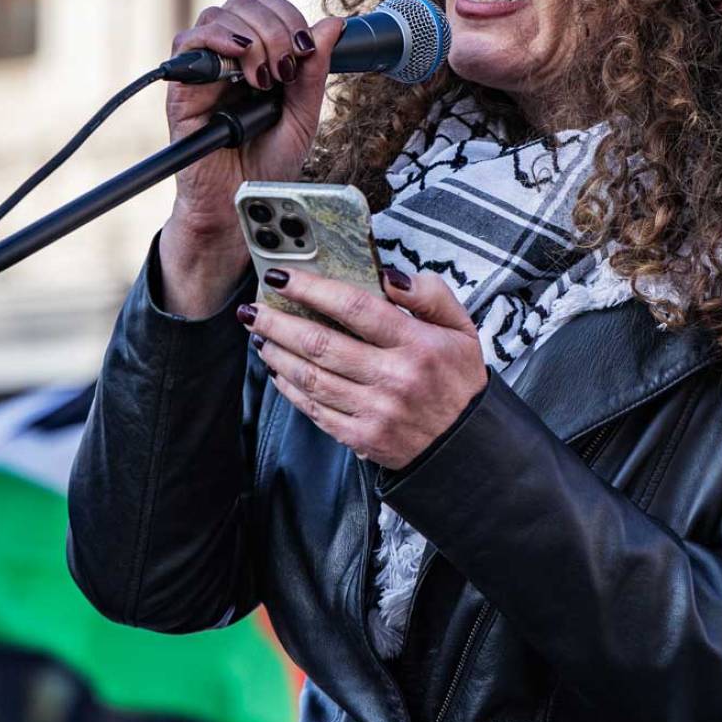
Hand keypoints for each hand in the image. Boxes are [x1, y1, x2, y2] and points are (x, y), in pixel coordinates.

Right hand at [158, 0, 344, 316]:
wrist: (240, 205)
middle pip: (244, 4)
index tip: (305, 50)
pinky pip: (188, 43)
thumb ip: (314, 72)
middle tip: (286, 68)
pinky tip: (240, 60)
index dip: (289, 16)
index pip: (268, 8)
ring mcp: (204, 70)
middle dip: (275, 27)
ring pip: (218, 16)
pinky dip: (217, 40)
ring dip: (252, 37)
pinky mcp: (182, 89)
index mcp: (259, 58)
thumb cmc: (268, 167)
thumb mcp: (303, 117)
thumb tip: (334, 24)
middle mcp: (229, 58)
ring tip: (265, 78)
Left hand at [236, 266, 488, 470]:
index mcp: (418, 344)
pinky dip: (290, 389)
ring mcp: (376, 411)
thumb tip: (388, 276)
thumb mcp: (461, 328)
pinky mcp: (363, 437)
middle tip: (254, 308)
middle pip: (321, 343)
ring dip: (277, 354)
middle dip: (278, 322)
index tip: (282, 276)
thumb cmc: (459, 381)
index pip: (355, 307)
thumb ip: (430, 294)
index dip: (312, 289)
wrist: (468, 445)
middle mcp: (394, 377)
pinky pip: (315, 410)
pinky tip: (279, 372)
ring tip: (260, 335)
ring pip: (311, 377)